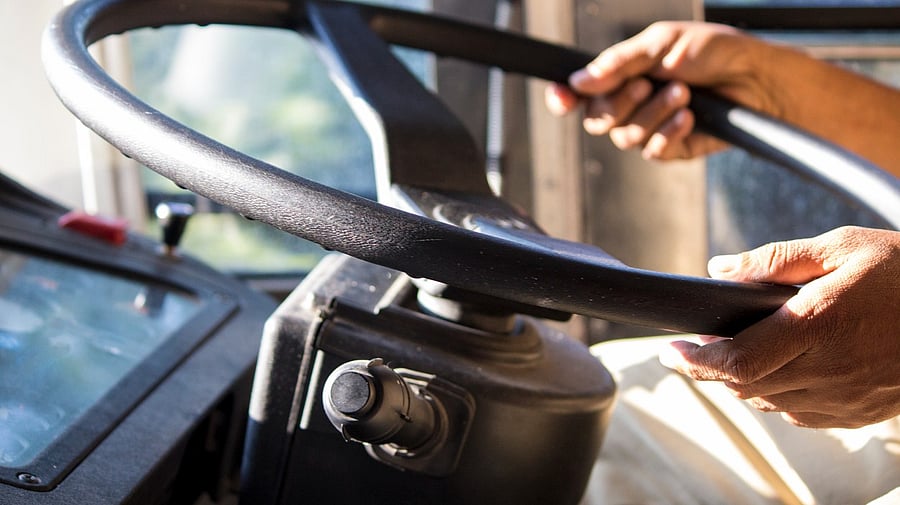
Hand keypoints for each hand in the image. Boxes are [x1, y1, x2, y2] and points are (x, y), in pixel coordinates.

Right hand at [545, 21, 781, 159]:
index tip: (561, 97)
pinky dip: (669, 132)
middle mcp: (630, 103)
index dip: (564, 98)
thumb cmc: (714, 52)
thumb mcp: (661, 43)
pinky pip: (651, 151)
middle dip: (621, 102)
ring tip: (682, 93)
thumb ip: (618, 63)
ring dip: (653, 113)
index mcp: (622, 74)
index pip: (579, 94)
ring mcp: (649, 127)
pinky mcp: (670, 148)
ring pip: (624, 137)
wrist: (756, 77)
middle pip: (596, 120)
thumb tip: (578, 81)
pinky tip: (689, 116)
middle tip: (648, 83)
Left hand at [659, 226, 899, 428]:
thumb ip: (775, 259)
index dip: (694, 360)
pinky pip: (801, 416)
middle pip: (744, 386)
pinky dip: (775, 397)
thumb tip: (719, 269)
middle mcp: (829, 369)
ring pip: (768, 404)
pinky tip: (775, 373)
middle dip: (708, 369)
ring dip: (739, 383)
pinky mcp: (862, 413)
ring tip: (728, 355)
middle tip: (690, 348)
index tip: (671, 348)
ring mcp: (847, 397)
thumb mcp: (842, 247)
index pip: (736, 360)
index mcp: (817, 325)